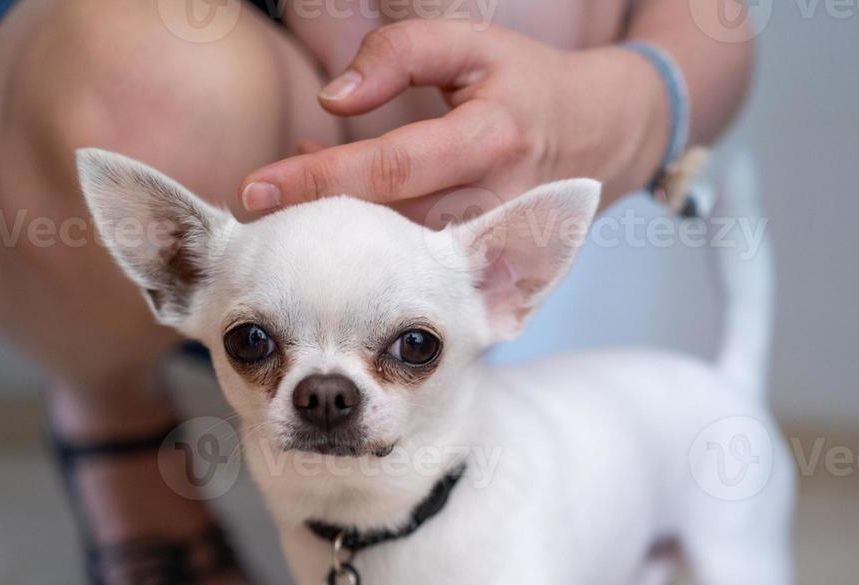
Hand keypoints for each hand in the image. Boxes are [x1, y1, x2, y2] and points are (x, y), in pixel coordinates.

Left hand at [239, 20, 669, 222]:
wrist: (603, 134)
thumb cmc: (524, 81)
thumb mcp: (470, 44)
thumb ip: (400, 54)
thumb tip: (335, 98)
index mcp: (492, 138)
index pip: (391, 168)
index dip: (320, 180)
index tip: (257, 190)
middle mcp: (494, 199)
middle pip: (389, 225)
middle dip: (318, 222)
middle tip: (255, 215)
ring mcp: (493, 242)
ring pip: (400, 256)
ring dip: (341, 240)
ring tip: (288, 218)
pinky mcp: (490, 267)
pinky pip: (417, 264)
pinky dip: (371, 249)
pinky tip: (337, 226)